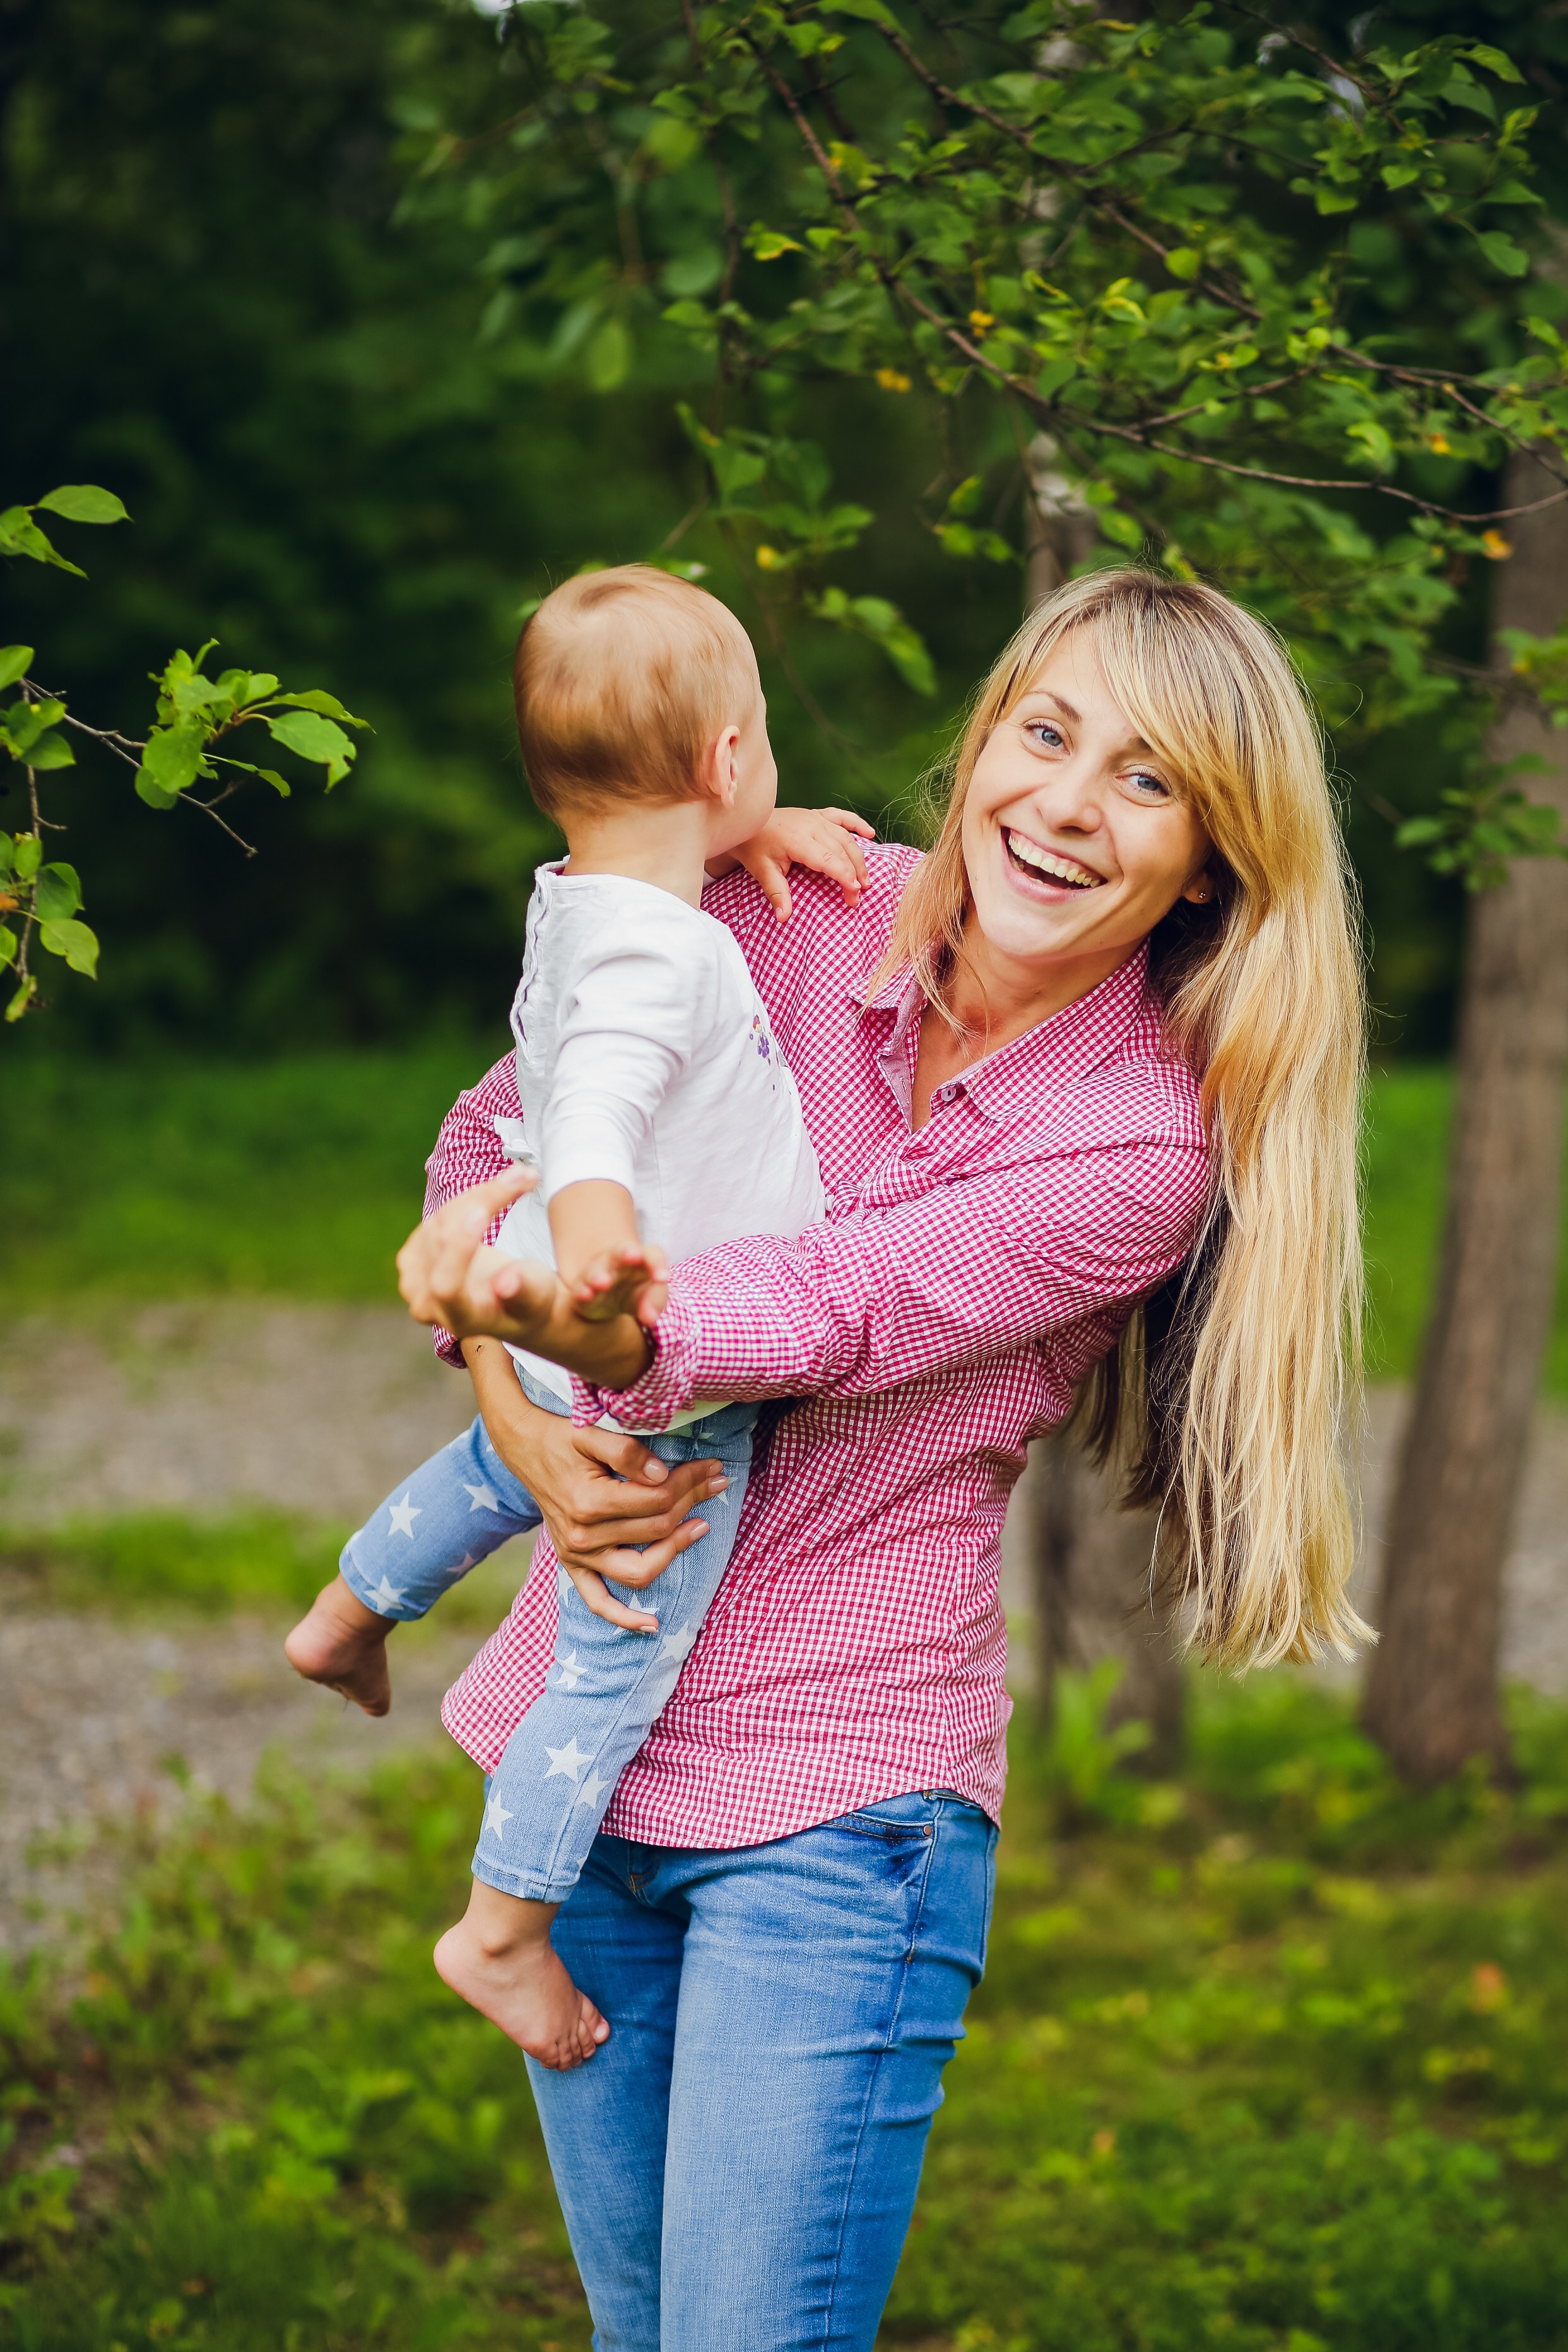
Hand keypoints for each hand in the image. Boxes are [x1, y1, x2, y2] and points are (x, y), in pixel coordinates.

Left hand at [397, 1166, 541, 1338]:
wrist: (513, 1301)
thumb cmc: (531, 1300)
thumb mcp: (537, 1297)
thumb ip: (523, 1291)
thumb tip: (505, 1283)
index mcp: (459, 1319)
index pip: (446, 1285)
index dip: (459, 1248)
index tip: (482, 1212)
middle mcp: (427, 1303)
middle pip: (443, 1240)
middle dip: (483, 1202)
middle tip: (524, 1176)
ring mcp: (414, 1279)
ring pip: (440, 1220)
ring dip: (481, 1195)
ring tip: (520, 1179)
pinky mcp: (413, 1256)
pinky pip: (437, 1216)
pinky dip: (468, 1199)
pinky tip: (495, 1193)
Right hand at [464, 1339, 725, 1633]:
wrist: (525, 1448)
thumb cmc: (562, 1437)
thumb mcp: (591, 1433)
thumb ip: (627, 1452)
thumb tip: (662, 1476)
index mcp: (588, 1503)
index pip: (657, 1500)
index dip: (691, 1482)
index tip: (713, 1467)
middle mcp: (581, 1537)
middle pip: (656, 1529)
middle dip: (692, 1502)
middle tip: (716, 1481)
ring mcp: (576, 1556)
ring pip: (640, 1570)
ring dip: (675, 1550)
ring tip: (701, 1525)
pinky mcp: (572, 1565)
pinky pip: (597, 1602)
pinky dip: (623, 1618)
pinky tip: (652, 1626)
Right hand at [570, 1240, 668, 1326]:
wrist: (605, 1300)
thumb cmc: (633, 1293)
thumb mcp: (647, 1296)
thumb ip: (654, 1302)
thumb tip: (651, 1319)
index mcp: (641, 1260)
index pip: (652, 1253)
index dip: (657, 1263)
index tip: (662, 1279)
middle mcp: (618, 1260)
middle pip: (622, 1250)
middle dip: (627, 1252)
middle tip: (633, 1255)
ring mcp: (598, 1272)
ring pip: (597, 1269)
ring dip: (600, 1275)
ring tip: (604, 1282)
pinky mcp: (582, 1288)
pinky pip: (581, 1287)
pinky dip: (582, 1290)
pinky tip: (585, 1294)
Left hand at [715, 805, 873, 924]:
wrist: (746, 821)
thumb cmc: (754, 847)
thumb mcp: (762, 871)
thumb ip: (777, 894)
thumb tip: (784, 918)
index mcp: (797, 839)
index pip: (828, 859)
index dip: (843, 875)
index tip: (854, 892)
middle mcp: (810, 825)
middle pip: (841, 850)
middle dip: (853, 874)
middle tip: (857, 896)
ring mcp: (815, 818)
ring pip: (845, 837)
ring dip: (858, 857)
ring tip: (865, 880)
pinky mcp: (817, 814)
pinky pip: (842, 816)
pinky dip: (857, 824)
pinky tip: (870, 834)